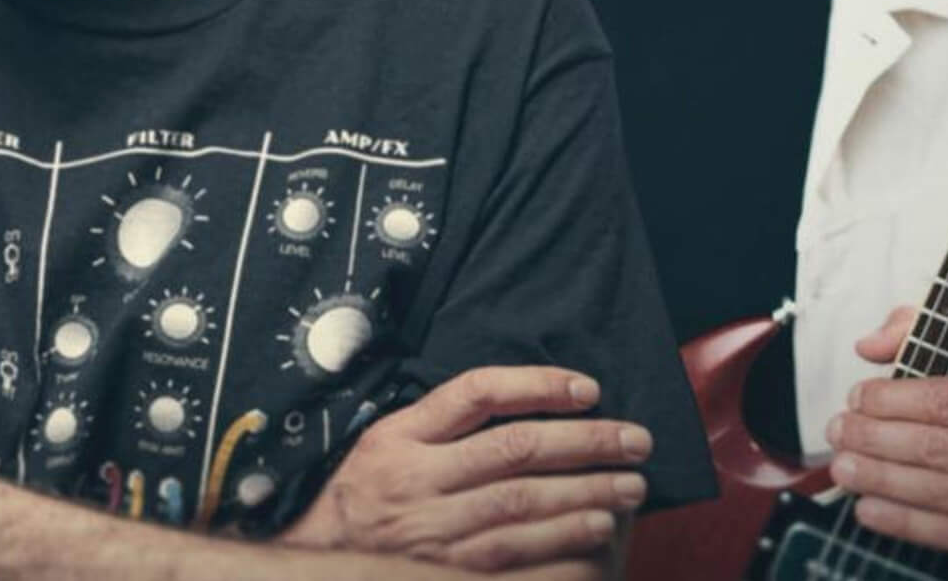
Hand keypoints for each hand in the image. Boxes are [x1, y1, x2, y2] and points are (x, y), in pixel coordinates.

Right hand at [282, 365, 648, 570]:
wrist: (313, 558)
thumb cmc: (359, 494)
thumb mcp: (383, 440)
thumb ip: (439, 421)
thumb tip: (521, 396)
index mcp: (401, 437)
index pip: (476, 394)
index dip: (537, 386)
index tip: (589, 388)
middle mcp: (416, 482)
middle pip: (514, 453)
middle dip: (584, 444)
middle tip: (634, 442)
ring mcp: (432, 536)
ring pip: (522, 509)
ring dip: (585, 497)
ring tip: (629, 488)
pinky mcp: (447, 577)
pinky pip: (517, 566)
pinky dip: (562, 552)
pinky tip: (597, 540)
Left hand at [828, 304, 947, 570]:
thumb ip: (921, 335)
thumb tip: (868, 345)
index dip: (892, 401)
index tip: (856, 398)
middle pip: (938, 447)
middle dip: (874, 440)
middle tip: (837, 433)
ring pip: (942, 491)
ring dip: (881, 480)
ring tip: (843, 467)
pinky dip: (905, 523)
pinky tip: (869, 508)